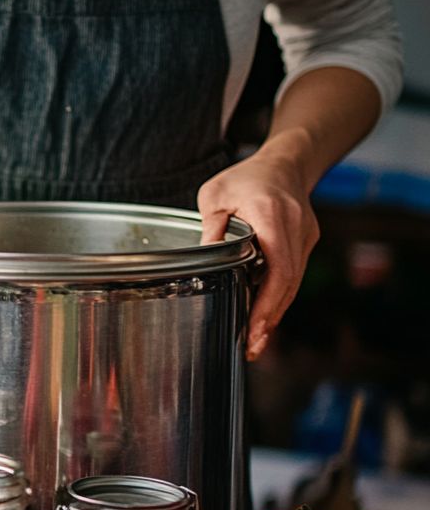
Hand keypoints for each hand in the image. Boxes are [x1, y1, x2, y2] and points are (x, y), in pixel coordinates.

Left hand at [198, 150, 319, 359]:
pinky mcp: (306, 243)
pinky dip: (277, 297)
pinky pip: (293, 275)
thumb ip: (210, 224)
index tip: (255, 326)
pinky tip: (262, 316)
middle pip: (288, 282)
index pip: (278, 267)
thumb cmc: (246, 178)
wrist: (286, 163)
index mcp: (273, 215)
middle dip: (270, 317)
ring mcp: (305, 237)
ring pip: (293, 283)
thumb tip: (202, 253)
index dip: (268, 301)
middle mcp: (295, 229)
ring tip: (255, 341)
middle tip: (252, 346)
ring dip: (274, 312)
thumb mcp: (215, 194)